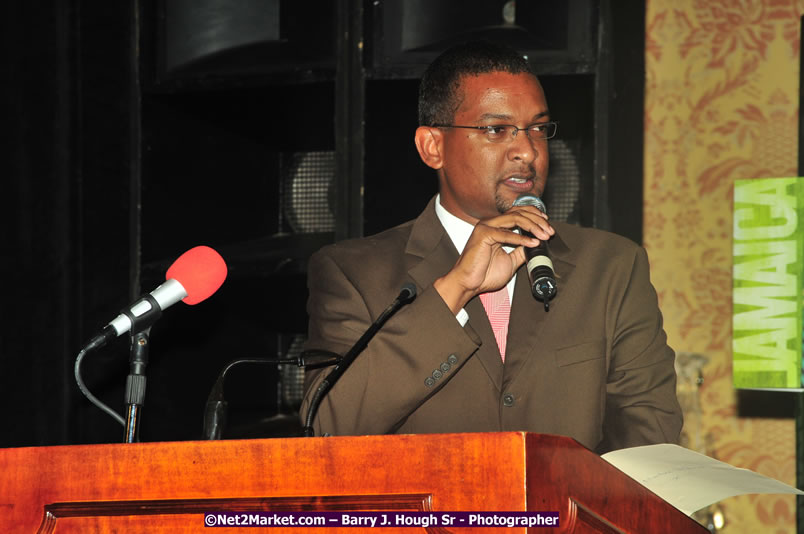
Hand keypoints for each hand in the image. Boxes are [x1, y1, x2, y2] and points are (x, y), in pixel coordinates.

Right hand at [434, 206, 553, 312]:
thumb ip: (521, 251)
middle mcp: (491, 223)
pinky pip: (506, 233)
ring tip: (544, 235)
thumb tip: (536, 245)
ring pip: (515, 218)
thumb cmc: (484, 274)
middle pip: (519, 212)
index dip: (535, 216)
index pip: (519, 213)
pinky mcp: (483, 234)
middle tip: (549, 232)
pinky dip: (521, 238)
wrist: (469, 284)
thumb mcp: (511, 261)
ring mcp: (486, 227)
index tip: (548, 226)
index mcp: (496, 227)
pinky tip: (532, 243)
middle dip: (538, 221)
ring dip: (533, 226)